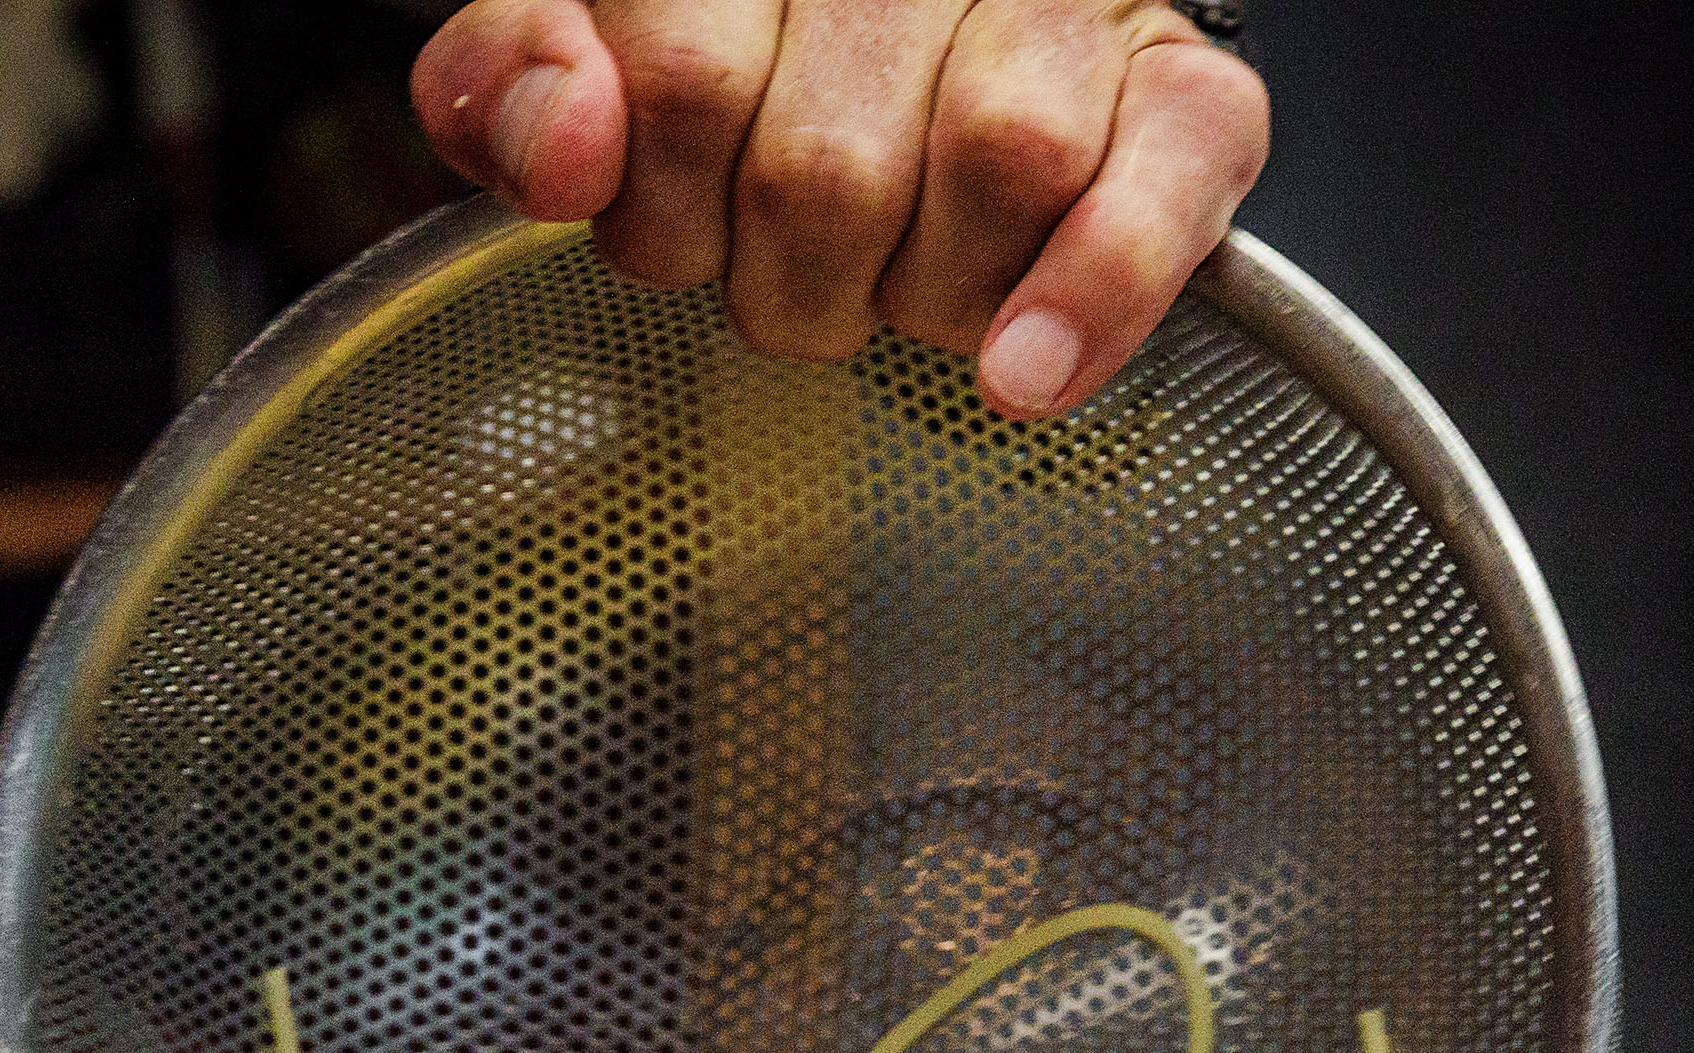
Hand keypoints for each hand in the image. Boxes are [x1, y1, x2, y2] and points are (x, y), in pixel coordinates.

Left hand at [412, 0, 1267, 416]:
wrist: (939, 41)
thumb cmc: (745, 66)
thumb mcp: (584, 55)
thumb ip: (508, 81)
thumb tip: (566, 144)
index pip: (682, 83)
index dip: (663, 205)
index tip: (678, 222)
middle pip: (831, 162)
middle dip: (790, 275)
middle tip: (795, 268)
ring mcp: (1072, 5)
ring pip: (1003, 157)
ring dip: (925, 293)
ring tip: (903, 280)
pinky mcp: (1186, 90)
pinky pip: (1169, 182)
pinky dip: (1093, 297)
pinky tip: (1022, 374)